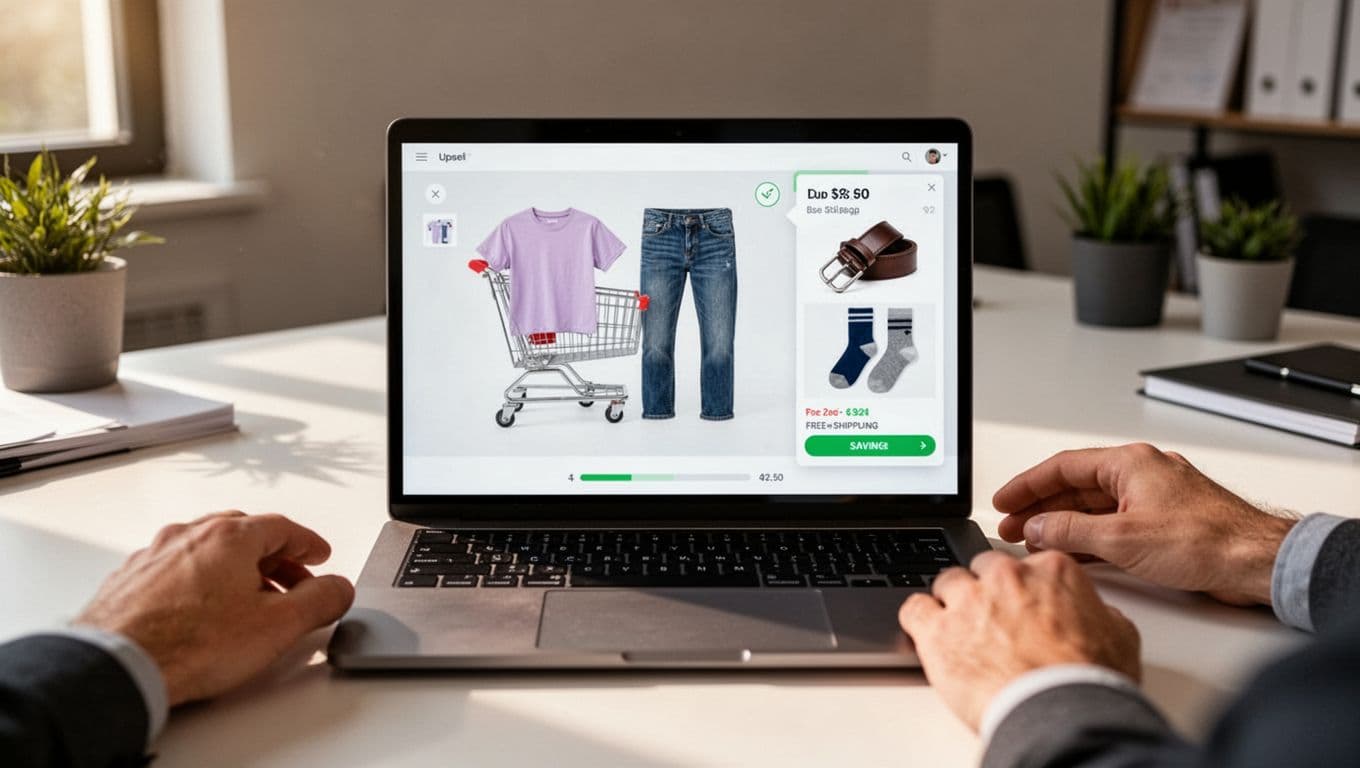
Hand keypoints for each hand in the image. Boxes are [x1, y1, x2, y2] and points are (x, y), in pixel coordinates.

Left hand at [75, 511, 354, 706]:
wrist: (118, 666)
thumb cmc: (191, 644)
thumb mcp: (279, 625)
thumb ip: (320, 601)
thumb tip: (338, 589)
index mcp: (230, 537)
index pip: (282, 527)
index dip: (308, 543)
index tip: (319, 555)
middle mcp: (190, 536)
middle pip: (244, 534)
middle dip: (273, 556)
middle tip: (291, 580)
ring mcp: (155, 556)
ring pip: (206, 551)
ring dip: (234, 569)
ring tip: (247, 601)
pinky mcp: (130, 581)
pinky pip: (175, 570)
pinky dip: (198, 582)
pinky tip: (201, 610)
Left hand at [899, 551, 1140, 730]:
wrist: (1061, 712)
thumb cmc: (1089, 680)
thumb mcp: (1118, 636)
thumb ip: (1098, 612)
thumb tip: (1096, 612)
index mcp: (1050, 570)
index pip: (1024, 565)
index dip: (1022, 588)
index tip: (1020, 605)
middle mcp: (1006, 577)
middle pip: (983, 569)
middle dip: (986, 591)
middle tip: (993, 623)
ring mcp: (968, 600)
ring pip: (947, 584)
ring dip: (952, 605)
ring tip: (962, 634)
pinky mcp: (937, 629)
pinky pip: (914, 609)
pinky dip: (919, 620)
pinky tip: (929, 635)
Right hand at [993, 443, 1295, 605]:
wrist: (1256, 561)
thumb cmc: (1207, 541)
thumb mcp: (1122, 539)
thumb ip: (1071, 531)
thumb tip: (1039, 527)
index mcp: (1129, 463)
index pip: (1062, 467)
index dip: (1027, 485)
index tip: (1003, 500)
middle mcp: (1141, 473)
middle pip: (1076, 486)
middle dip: (1041, 508)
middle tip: (1012, 526)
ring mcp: (1154, 497)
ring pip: (1094, 506)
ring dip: (1063, 523)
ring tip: (1034, 541)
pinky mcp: (1164, 522)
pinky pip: (1114, 522)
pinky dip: (1089, 535)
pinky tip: (1072, 550)